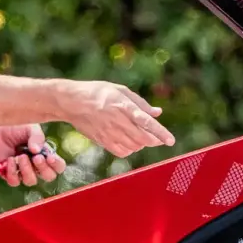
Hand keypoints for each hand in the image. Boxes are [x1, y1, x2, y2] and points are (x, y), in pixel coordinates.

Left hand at [0, 124, 64, 185]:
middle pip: (48, 177)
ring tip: (20, 157)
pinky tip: (8, 160)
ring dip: (27, 169)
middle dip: (43, 168)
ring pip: (31, 181)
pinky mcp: (8, 175)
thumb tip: (37, 150)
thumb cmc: (12, 127)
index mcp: (44, 153)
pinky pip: (14, 181)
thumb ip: (37, 137)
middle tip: (36, 158)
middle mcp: (35, 164)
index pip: (58, 166)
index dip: (57, 165)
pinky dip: (12, 171)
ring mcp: (22, 171)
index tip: (49, 157)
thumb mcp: (28, 127)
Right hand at [56, 81, 176, 157]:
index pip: (146, 122)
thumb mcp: (120, 90)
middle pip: (142, 138)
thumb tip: (158, 113)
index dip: (160, 132)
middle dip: (154, 141)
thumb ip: (140, 103)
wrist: (72, 102)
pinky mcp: (102, 141)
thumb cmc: (98, 92)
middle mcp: (117, 120)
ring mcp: (109, 132)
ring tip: (140, 136)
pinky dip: (130, 149)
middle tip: (159, 139)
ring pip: (134, 146)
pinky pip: (122, 151)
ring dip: (142, 144)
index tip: (171, 141)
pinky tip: (129, 142)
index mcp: (123, 105)